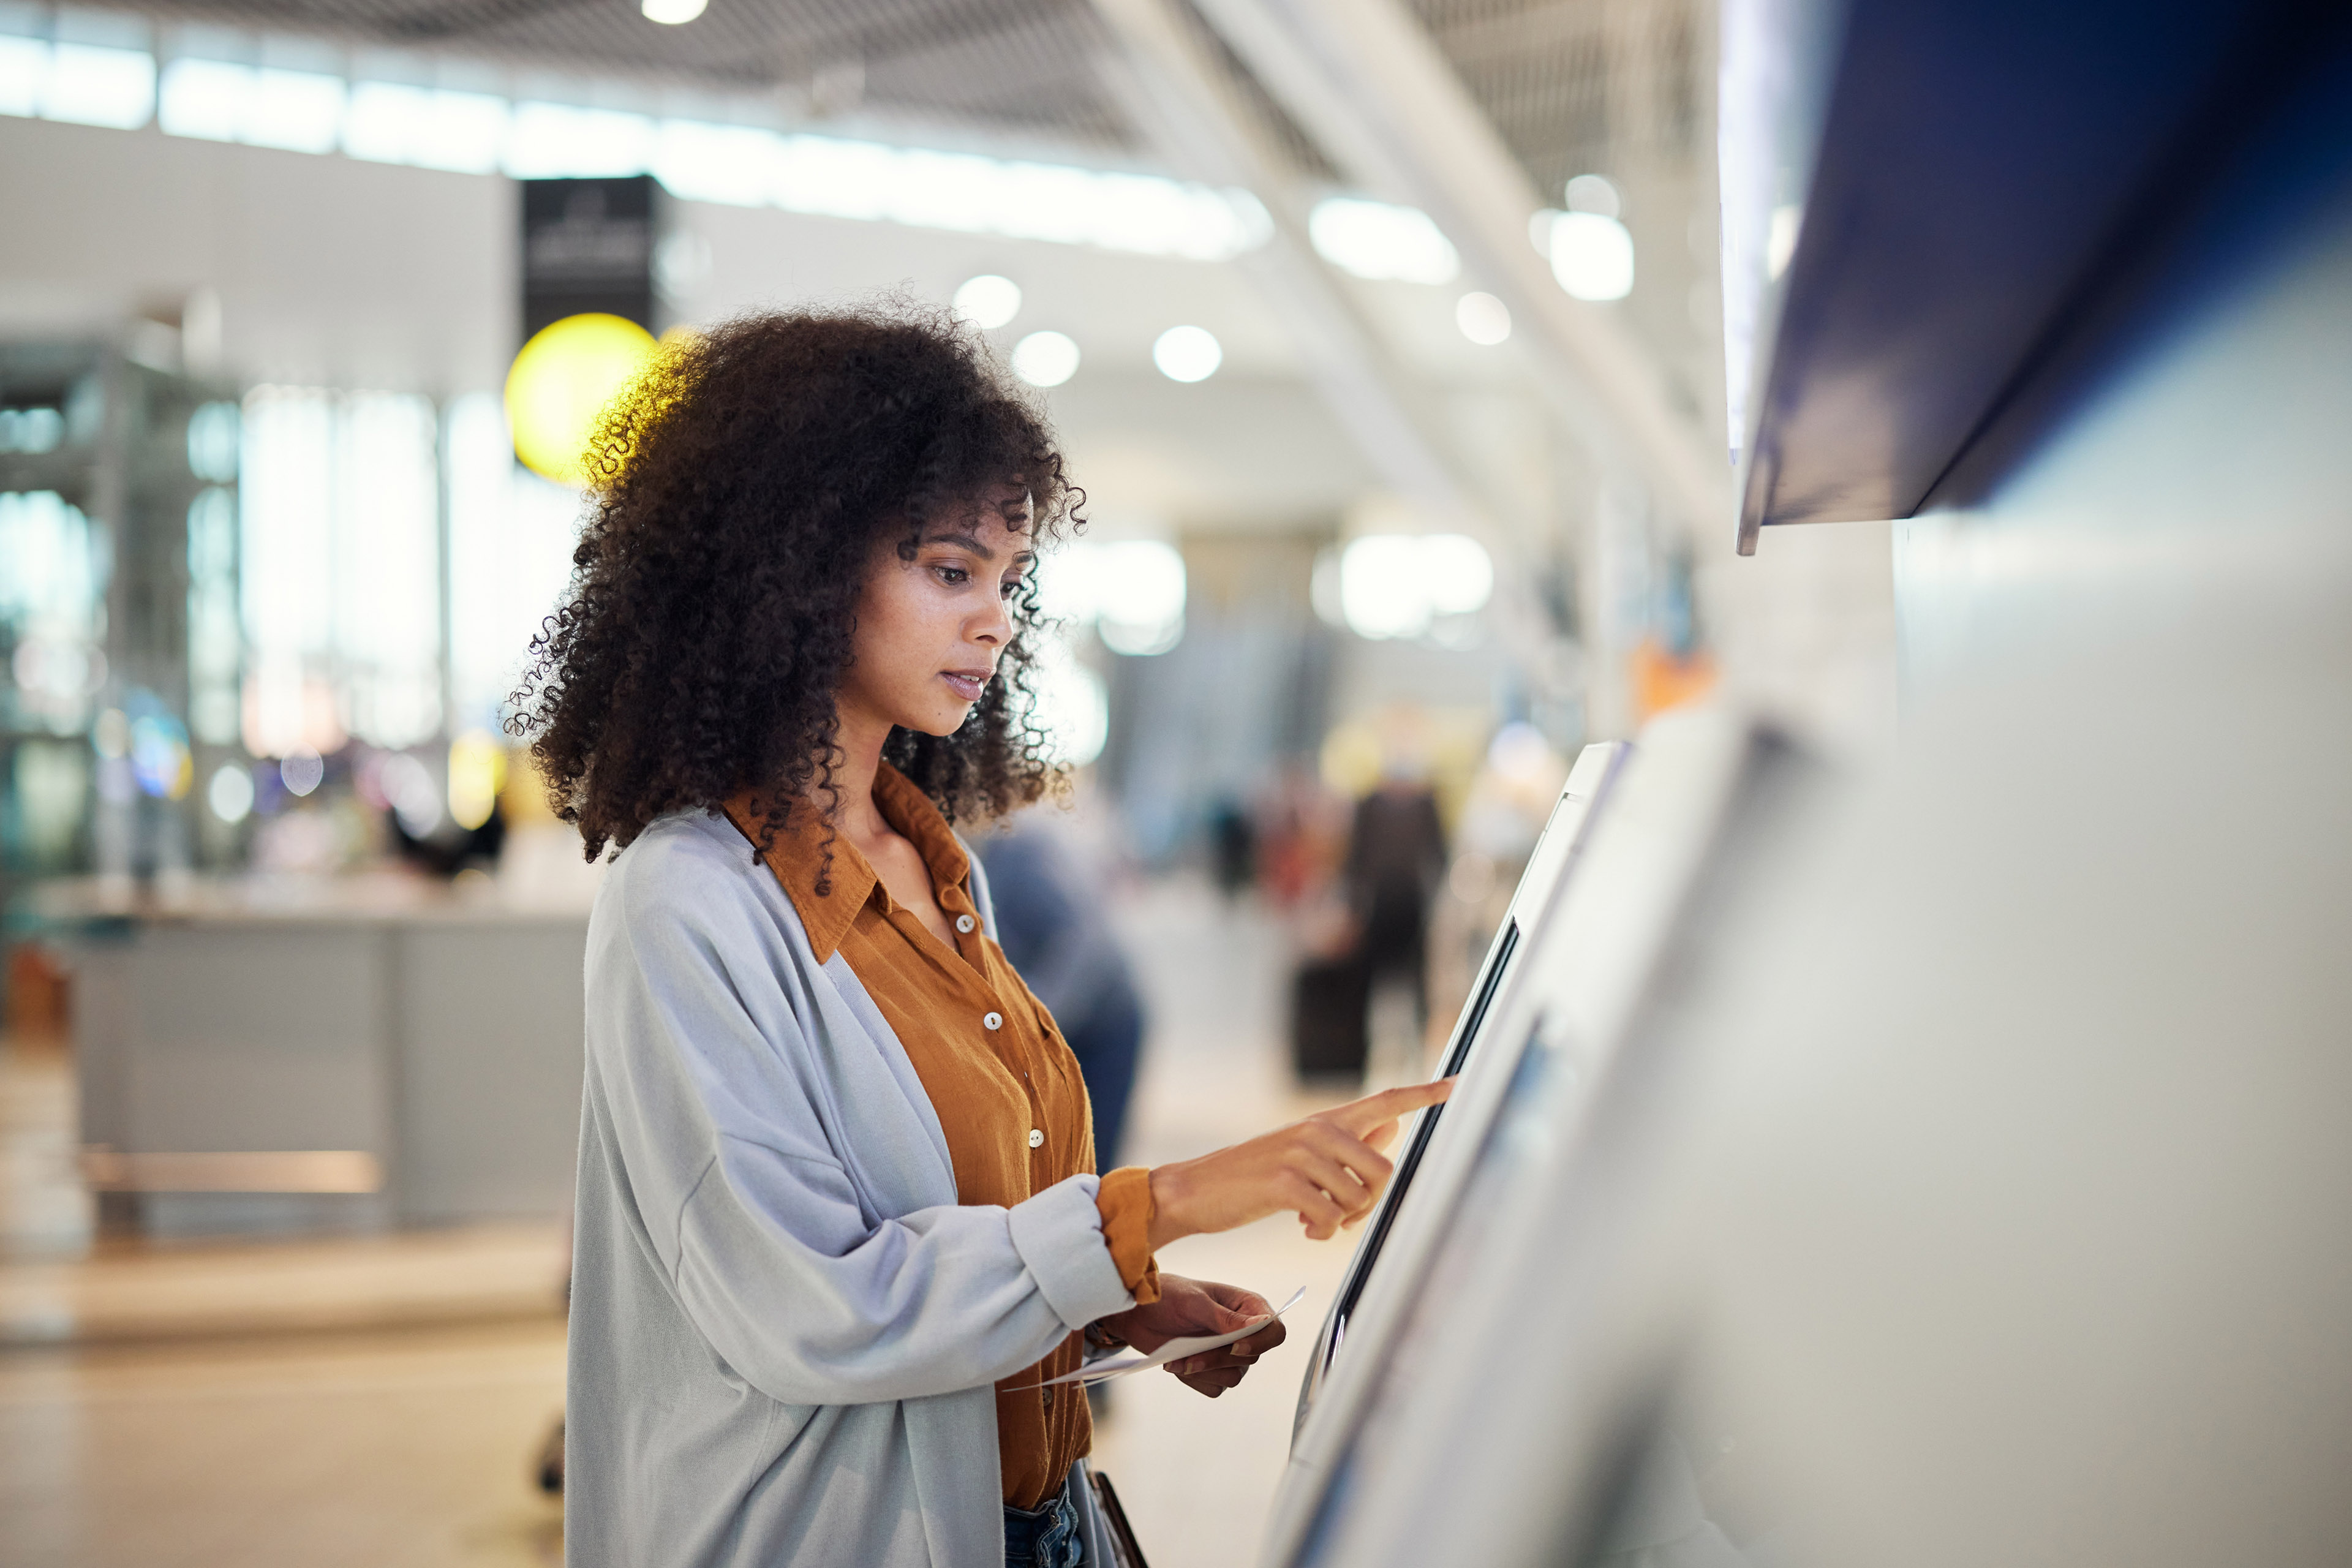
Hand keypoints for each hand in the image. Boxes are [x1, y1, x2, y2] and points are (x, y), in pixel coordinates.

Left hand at [1099, 1275, 1286, 1397]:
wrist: (1139, 1314)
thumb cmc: (1167, 1296)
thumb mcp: (1195, 1302)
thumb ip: (1225, 1317)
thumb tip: (1259, 1326)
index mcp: (1247, 1307)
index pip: (1274, 1330)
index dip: (1261, 1342)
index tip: (1235, 1346)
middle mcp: (1242, 1332)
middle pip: (1251, 1358)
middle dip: (1217, 1358)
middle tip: (1190, 1353)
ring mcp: (1228, 1354)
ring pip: (1233, 1377)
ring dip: (1203, 1370)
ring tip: (1178, 1358)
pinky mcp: (1212, 1371)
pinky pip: (1214, 1387)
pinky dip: (1194, 1379)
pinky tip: (1178, 1363)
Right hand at [1147, 1079, 1454, 1247]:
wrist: (1196, 1191)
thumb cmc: (1252, 1176)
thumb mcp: (1301, 1152)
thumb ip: (1348, 1140)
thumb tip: (1392, 1127)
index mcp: (1326, 1121)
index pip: (1385, 1101)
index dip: (1423, 1095)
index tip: (1456, 1086)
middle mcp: (1318, 1129)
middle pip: (1383, 1170)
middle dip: (1371, 1204)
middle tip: (1343, 1216)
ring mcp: (1302, 1152)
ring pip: (1359, 1197)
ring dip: (1343, 1221)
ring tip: (1315, 1221)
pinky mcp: (1286, 1180)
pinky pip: (1331, 1216)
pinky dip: (1322, 1231)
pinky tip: (1302, 1228)